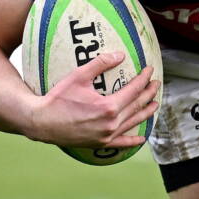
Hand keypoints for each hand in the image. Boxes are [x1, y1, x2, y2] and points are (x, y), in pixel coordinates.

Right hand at [28, 52, 160, 147]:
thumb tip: (120, 55)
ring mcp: (107, 135)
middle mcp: (112, 123)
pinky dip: (133, 141)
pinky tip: (141, 138)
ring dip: (146, 112)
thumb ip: (100, 64)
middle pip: (137, 106)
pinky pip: (121, 143)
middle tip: (156, 84)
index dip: (143, 79)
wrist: (42, 122)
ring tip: (154, 104)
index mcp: (109, 106)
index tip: (149, 70)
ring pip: (133, 123)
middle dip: (149, 93)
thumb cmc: (58, 98)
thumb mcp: (78, 76)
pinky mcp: (100, 143)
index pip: (134, 90)